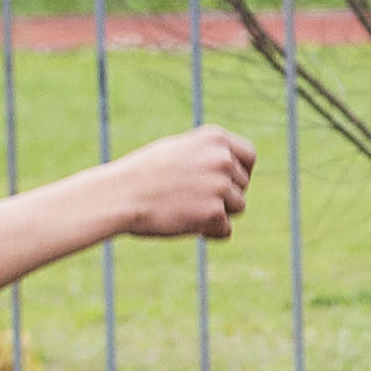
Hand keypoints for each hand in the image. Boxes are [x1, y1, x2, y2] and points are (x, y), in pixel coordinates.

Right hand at [111, 126, 257, 241]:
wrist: (120, 195)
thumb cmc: (143, 174)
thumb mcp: (178, 151)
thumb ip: (207, 156)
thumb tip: (235, 171)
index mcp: (215, 138)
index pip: (249, 156)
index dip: (241, 172)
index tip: (228, 183)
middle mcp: (222, 159)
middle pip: (242, 185)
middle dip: (224, 195)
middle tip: (192, 198)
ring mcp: (219, 185)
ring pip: (238, 207)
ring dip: (218, 213)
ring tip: (185, 208)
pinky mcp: (214, 212)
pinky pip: (226, 230)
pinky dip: (210, 232)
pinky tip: (186, 224)